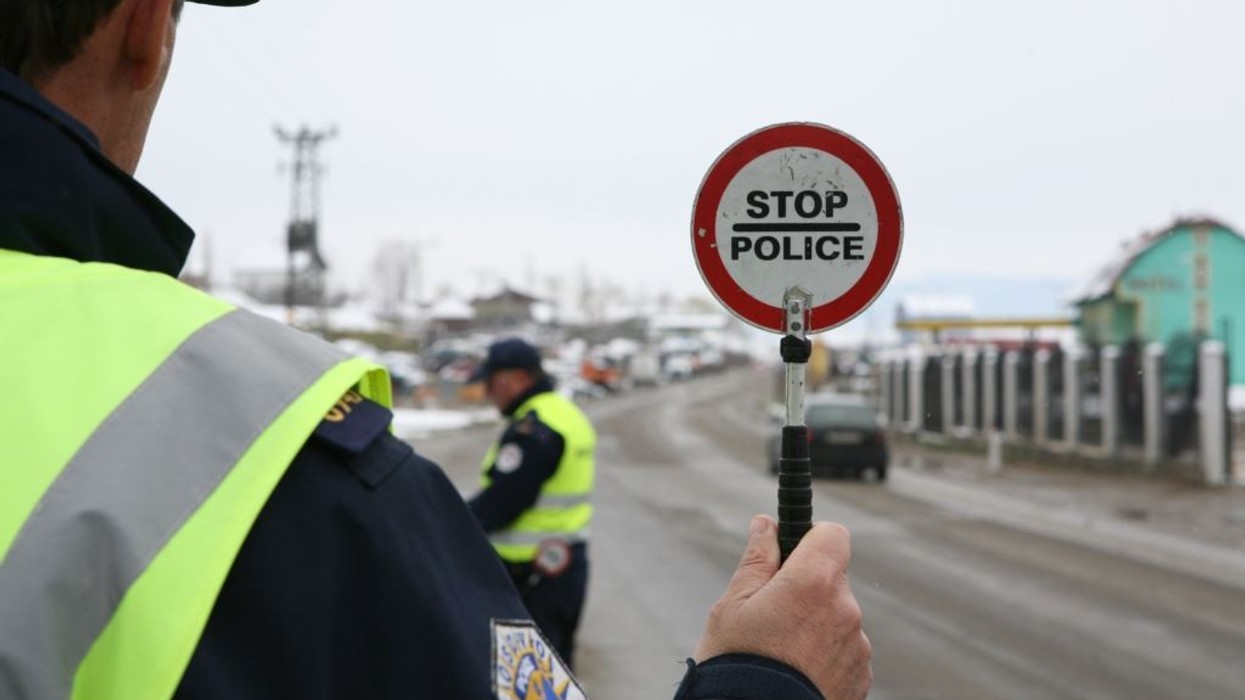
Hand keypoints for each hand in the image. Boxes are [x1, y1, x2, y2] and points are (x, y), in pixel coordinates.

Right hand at [694, 515, 870, 699]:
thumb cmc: (737, 664)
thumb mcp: (733, 606)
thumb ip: (757, 560)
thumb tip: (766, 525)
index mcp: (813, 582)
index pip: (833, 535)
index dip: (811, 538)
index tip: (789, 553)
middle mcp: (844, 610)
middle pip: (832, 578)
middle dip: (806, 587)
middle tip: (772, 612)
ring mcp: (857, 646)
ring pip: (837, 616)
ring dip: (816, 623)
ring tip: (781, 651)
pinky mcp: (861, 676)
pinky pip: (844, 650)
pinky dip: (825, 655)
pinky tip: (797, 671)